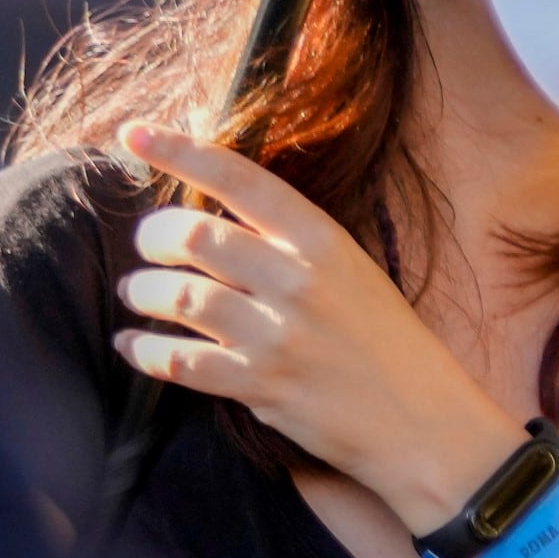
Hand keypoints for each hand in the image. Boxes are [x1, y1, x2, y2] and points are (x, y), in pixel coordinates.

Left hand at [114, 122, 534, 532]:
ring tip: (139, 293)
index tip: (135, 133)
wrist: (425, 424)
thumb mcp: (353, 272)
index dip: (180, 151)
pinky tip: (134, 346)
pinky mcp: (261, 387)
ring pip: (180, 296)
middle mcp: (298, 281)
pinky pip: (180, 361)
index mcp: (322, 241)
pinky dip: (146, 351)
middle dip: (154, 236)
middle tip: (148, 245)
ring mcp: (278, 336)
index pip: (239, 179)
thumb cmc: (388, 344)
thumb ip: (290, 245)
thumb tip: (215, 218)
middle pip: (195, 235)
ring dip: (145, 292)